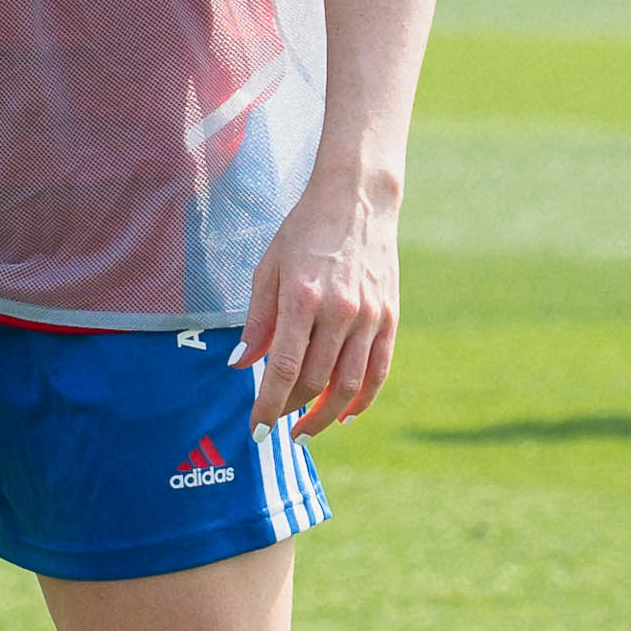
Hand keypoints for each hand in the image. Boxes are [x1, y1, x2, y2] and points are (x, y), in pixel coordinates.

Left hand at [234, 173, 400, 433]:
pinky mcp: (390, 316)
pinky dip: (362, 399)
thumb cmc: (303, 232)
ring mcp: (370, 315)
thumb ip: (257, 321)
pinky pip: (378, 370)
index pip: (283, 368)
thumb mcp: (269, 268)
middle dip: (291, 410)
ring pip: (349, 384)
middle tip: (275, 424)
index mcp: (302, 297)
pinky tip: (344, 414)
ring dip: (326, 415)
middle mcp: (339, 310)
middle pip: (314, 380)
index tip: (256, 429)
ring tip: (306, 430)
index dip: (269, 404)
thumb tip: (240, 366)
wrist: (357, 200)